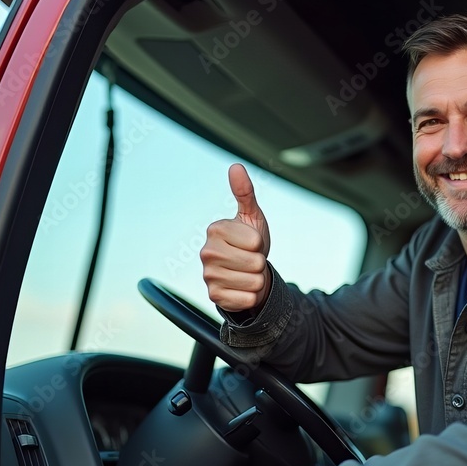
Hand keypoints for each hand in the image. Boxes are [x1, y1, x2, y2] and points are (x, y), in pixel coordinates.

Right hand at [200, 164, 272, 312]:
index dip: (259, 243)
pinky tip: (241, 288)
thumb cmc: (249, 242)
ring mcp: (208, 275)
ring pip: (253, 282)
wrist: (246, 272)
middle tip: (249, 259)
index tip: (250, 243)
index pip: (255, 242)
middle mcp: (206, 252)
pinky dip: (251, 295)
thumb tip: (236, 167)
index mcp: (215, 230)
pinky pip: (247, 299)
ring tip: (246, 273)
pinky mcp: (214, 296)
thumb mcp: (251, 216)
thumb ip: (245, 192)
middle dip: (259, 263)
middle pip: (255, 263)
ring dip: (256, 279)